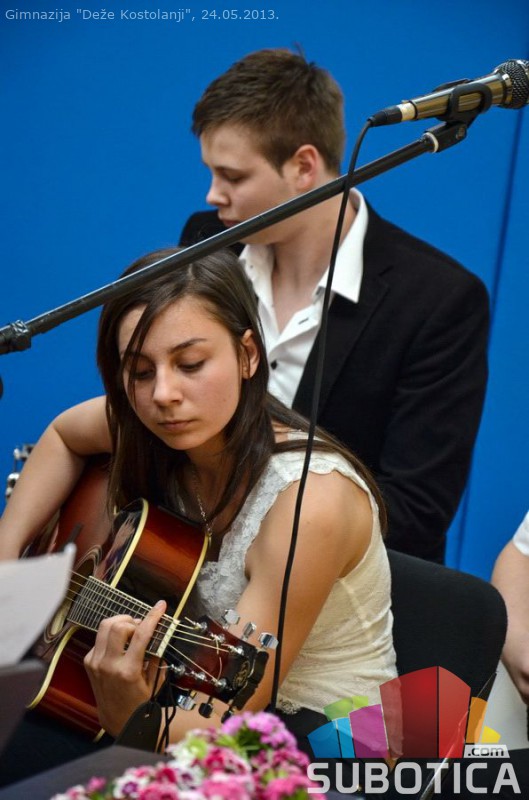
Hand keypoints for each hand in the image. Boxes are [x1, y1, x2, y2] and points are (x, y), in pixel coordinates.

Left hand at [84, 599, 166, 735]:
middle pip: (119, 625)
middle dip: (134, 620)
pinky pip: (100, 638)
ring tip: (131, 630)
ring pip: (105, 626)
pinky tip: (120, 644)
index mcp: (128, 671)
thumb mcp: (155, 680)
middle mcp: (108, 665)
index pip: (141, 634)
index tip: (160, 606)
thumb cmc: (140, 702)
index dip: (153, 617)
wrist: (118, 719)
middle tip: (142, 627)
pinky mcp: (89, 662)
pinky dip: (112, 635)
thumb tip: (158, 632)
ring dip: (121, 623)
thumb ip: (156, 654)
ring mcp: (95, 662)